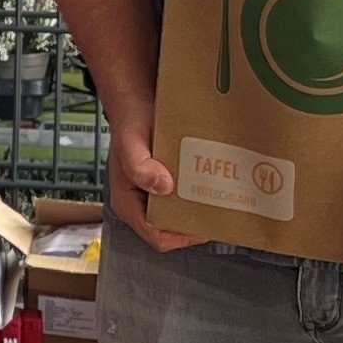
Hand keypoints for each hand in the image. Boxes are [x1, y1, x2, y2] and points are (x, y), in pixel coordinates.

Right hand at [104, 117, 202, 251]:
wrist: (135, 106)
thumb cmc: (130, 123)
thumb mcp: (131, 143)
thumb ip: (140, 166)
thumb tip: (163, 186)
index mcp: (127, 204)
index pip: (155, 236)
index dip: (181, 236)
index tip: (204, 224)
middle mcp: (138, 205)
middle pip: (169, 230)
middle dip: (192, 225)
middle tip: (216, 211)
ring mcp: (150, 197)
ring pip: (176, 217)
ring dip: (195, 211)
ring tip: (215, 200)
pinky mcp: (162, 187)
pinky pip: (180, 201)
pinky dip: (194, 197)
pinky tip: (207, 187)